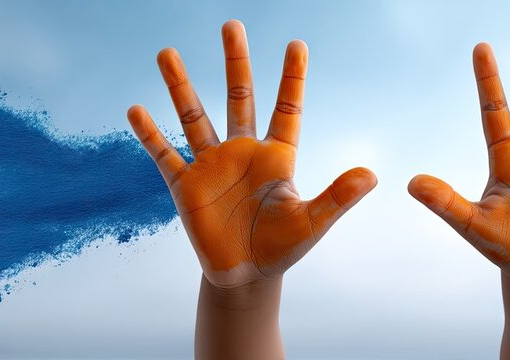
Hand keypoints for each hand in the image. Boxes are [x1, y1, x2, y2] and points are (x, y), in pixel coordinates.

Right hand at [127, 20, 376, 288]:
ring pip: (194, 117)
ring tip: (167, 52)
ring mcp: (212, 165)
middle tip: (232, 26)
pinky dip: (150, 134)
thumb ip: (338, 197)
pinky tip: (136, 108)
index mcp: (276, 156)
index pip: (286, 108)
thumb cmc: (282, 246)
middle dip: (235, 63)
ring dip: (181, 86)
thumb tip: (373, 175)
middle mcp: (243, 152)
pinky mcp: (186, 186)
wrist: (246, 275)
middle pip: (239, 98)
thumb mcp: (313, 221)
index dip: (292, 77)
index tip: (296, 44)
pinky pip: (165, 155)